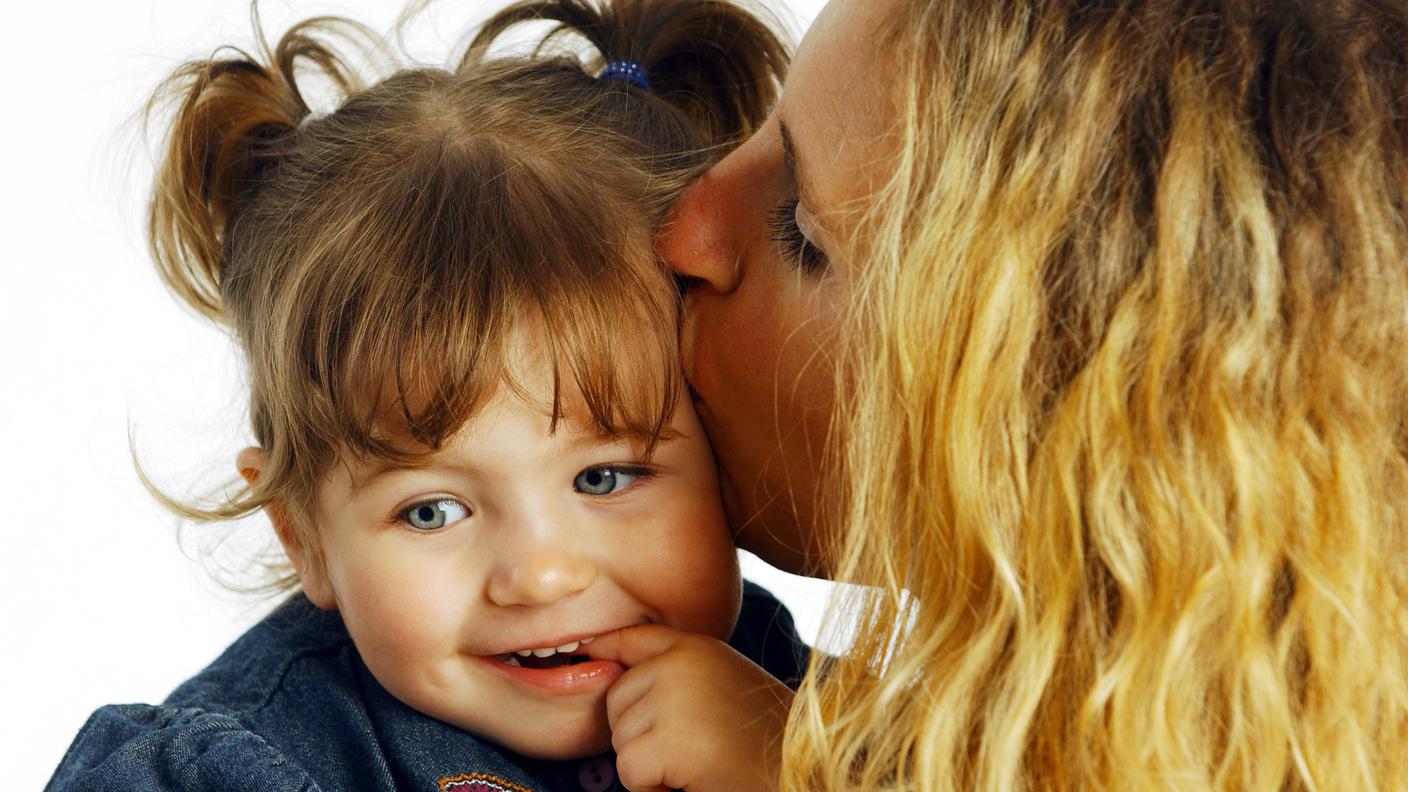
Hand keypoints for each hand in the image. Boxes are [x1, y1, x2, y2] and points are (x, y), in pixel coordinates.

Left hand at [583, 624, 793, 791]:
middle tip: (688, 748)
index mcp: (698, 646)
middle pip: (616, 698)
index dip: (605, 647)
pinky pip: (629, 771)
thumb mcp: (723, 685)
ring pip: (620, 737)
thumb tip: (609, 667)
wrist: (801, 770)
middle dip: (639, 733)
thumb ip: (678, 673)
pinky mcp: (672, 740)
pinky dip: (652, 788)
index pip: (634, 637)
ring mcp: (676, 698)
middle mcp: (683, 663)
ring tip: (696, 762)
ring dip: (648, 763)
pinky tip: (690, 781)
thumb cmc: (764, 739)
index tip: (587, 652)